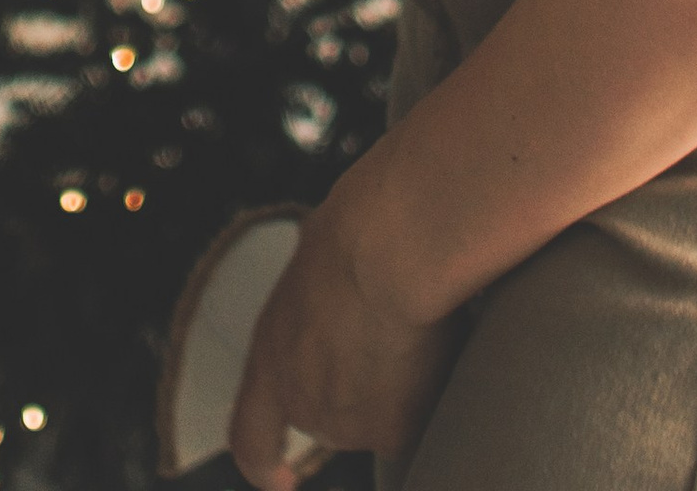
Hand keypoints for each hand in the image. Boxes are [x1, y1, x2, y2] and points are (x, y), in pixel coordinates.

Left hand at [229, 188, 456, 488]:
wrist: (390, 250)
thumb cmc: (356, 231)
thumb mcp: (318, 260)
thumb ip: (320, 299)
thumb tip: (341, 291)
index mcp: (271, 357)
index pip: (251, 438)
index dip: (262, 464)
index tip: (279, 479)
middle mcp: (303, 402)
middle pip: (333, 418)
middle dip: (361, 385)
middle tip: (391, 335)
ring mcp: (348, 424)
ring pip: (382, 418)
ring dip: (400, 386)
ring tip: (419, 327)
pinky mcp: (394, 433)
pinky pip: (422, 423)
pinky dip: (436, 394)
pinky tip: (445, 350)